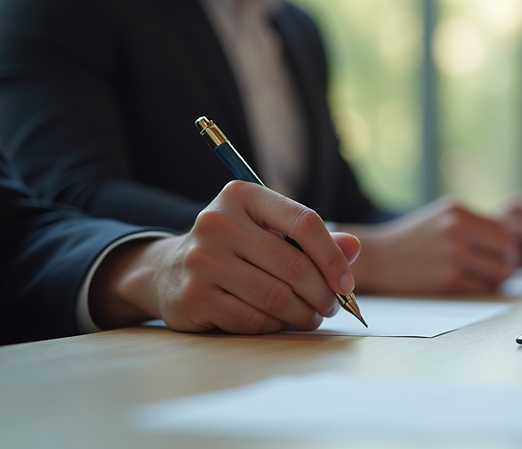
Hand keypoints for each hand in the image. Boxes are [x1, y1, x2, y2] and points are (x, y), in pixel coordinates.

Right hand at [90, 181, 359, 333]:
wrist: (168, 271)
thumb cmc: (234, 248)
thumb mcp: (268, 231)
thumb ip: (311, 239)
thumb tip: (353, 248)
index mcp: (242, 196)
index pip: (304, 222)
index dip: (333, 257)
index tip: (346, 283)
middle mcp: (217, 222)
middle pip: (294, 265)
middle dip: (323, 293)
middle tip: (332, 306)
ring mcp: (202, 260)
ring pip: (276, 297)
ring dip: (304, 314)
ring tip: (312, 316)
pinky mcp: (194, 296)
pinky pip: (253, 320)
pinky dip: (277, 326)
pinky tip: (282, 323)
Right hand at [341, 198, 517, 293]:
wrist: (377, 257)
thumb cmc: (412, 240)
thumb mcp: (441, 218)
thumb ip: (472, 224)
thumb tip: (511, 240)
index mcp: (457, 211)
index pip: (505, 230)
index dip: (510, 246)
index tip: (503, 256)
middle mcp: (456, 229)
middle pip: (508, 251)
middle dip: (510, 264)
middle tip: (501, 272)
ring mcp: (452, 254)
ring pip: (500, 273)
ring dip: (498, 281)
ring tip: (485, 281)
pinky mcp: (446, 279)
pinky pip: (482, 289)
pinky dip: (482, 291)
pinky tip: (469, 288)